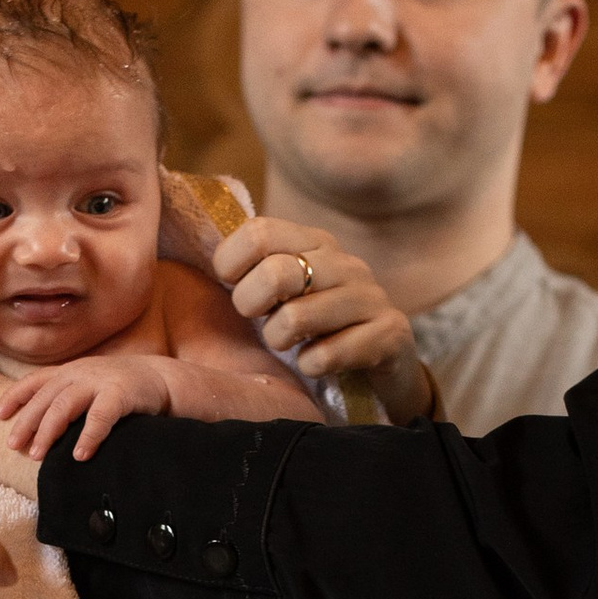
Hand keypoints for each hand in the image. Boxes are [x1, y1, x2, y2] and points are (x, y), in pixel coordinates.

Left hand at [0, 350, 174, 463]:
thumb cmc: (120, 389)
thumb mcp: (88, 386)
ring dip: (49, 431)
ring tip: (38, 455)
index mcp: (70, 371)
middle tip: (13, 446)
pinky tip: (79, 455)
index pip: (35, 381)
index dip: (15, 396)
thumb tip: (35, 427)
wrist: (162, 379)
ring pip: (65, 405)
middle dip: (27, 422)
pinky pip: (100, 417)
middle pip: (45, 398)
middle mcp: (81, 373)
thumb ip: (65, 397)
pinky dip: (88, 436)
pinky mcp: (121, 394)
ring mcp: (100, 381)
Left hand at [212, 217, 433, 420]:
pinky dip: (310, 365)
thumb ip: (254, 269)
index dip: (230, 264)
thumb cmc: (320, 327)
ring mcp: (371, 297)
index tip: (232, 286)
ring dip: (279, 339)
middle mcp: (346, 263)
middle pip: (275, 273)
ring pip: (296, 318)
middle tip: (260, 320)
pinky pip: (325, 356)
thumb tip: (209, 261)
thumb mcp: (287, 290)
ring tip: (289, 344)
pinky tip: (317, 362)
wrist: (387, 362)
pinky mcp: (388, 334)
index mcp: (316, 242)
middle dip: (251, 305)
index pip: (258, 232)